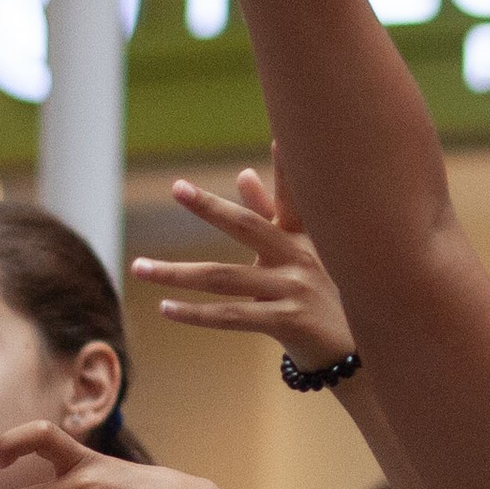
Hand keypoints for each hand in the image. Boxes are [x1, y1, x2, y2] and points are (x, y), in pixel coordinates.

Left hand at [131, 160, 356, 370]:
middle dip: (211, 207)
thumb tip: (243, 172)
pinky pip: (232, 316)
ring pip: (224, 278)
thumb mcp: (297, 254)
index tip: (280, 137)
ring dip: (176, 273)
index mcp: (303, 236)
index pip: (291, 197)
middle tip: (178, 188)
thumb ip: (269, 213)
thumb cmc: (320, 296)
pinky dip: (195, 313)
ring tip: (139, 268)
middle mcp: (300, 257)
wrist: (350, 351)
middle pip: (248, 227)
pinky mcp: (288, 322)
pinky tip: (166, 307)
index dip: (288, 168)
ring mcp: (295, 290)